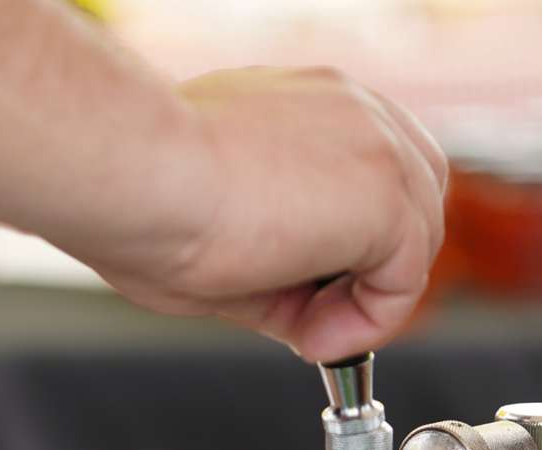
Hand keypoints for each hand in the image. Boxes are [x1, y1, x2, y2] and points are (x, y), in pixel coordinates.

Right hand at [59, 66, 446, 361]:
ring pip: (412, 239)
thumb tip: (304, 318)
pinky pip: (404, 279)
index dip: (349, 242)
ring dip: (365, 300)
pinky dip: (368, 322)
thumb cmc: (141, 191)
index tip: (304, 292)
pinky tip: (312, 336)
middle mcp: (351, 110)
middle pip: (411, 197)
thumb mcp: (224, 230)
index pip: (370, 173)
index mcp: (311, 104)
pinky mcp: (386, 193)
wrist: (130, 171)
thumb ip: (281, 265)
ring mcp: (376, 144)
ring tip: (305, 332)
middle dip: (371, 266)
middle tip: (313, 319)